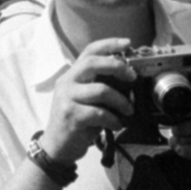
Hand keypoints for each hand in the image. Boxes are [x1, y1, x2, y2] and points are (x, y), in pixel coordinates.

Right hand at [39, 38, 137, 163]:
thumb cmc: (76, 121)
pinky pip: (99, 112)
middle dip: (117, 66)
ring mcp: (67, 98)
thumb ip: (99, 86)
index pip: (89, 51)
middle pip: (93, 63)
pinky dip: (113, 119)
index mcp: (72, 75)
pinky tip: (117, 124)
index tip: (127, 43)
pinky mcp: (71, 115)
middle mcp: (67, 82)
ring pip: (101, 90)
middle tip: (132, 77)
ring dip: (121, 101)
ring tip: (128, 110)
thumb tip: (128, 81)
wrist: (57, 146)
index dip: (109, 44)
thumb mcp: (86, 99)